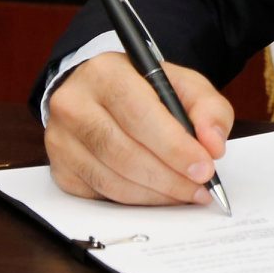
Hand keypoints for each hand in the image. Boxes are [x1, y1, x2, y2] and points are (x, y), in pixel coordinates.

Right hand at [43, 52, 235, 205]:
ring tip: (187, 193)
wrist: (104, 93)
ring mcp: (61, 138)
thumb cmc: (146, 89)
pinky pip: (101, 194)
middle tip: (200, 187)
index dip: (173, 145)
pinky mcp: (60, 168)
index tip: (204, 166)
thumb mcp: (183, 85)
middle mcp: (74, 103)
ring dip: (155, 193)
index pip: (139, 114)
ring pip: (111, 178)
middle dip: (169, 176)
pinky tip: (160, 194)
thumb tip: (213, 144)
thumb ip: (207, 109)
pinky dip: (136, 200)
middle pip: (123, 151)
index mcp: (105, 72)